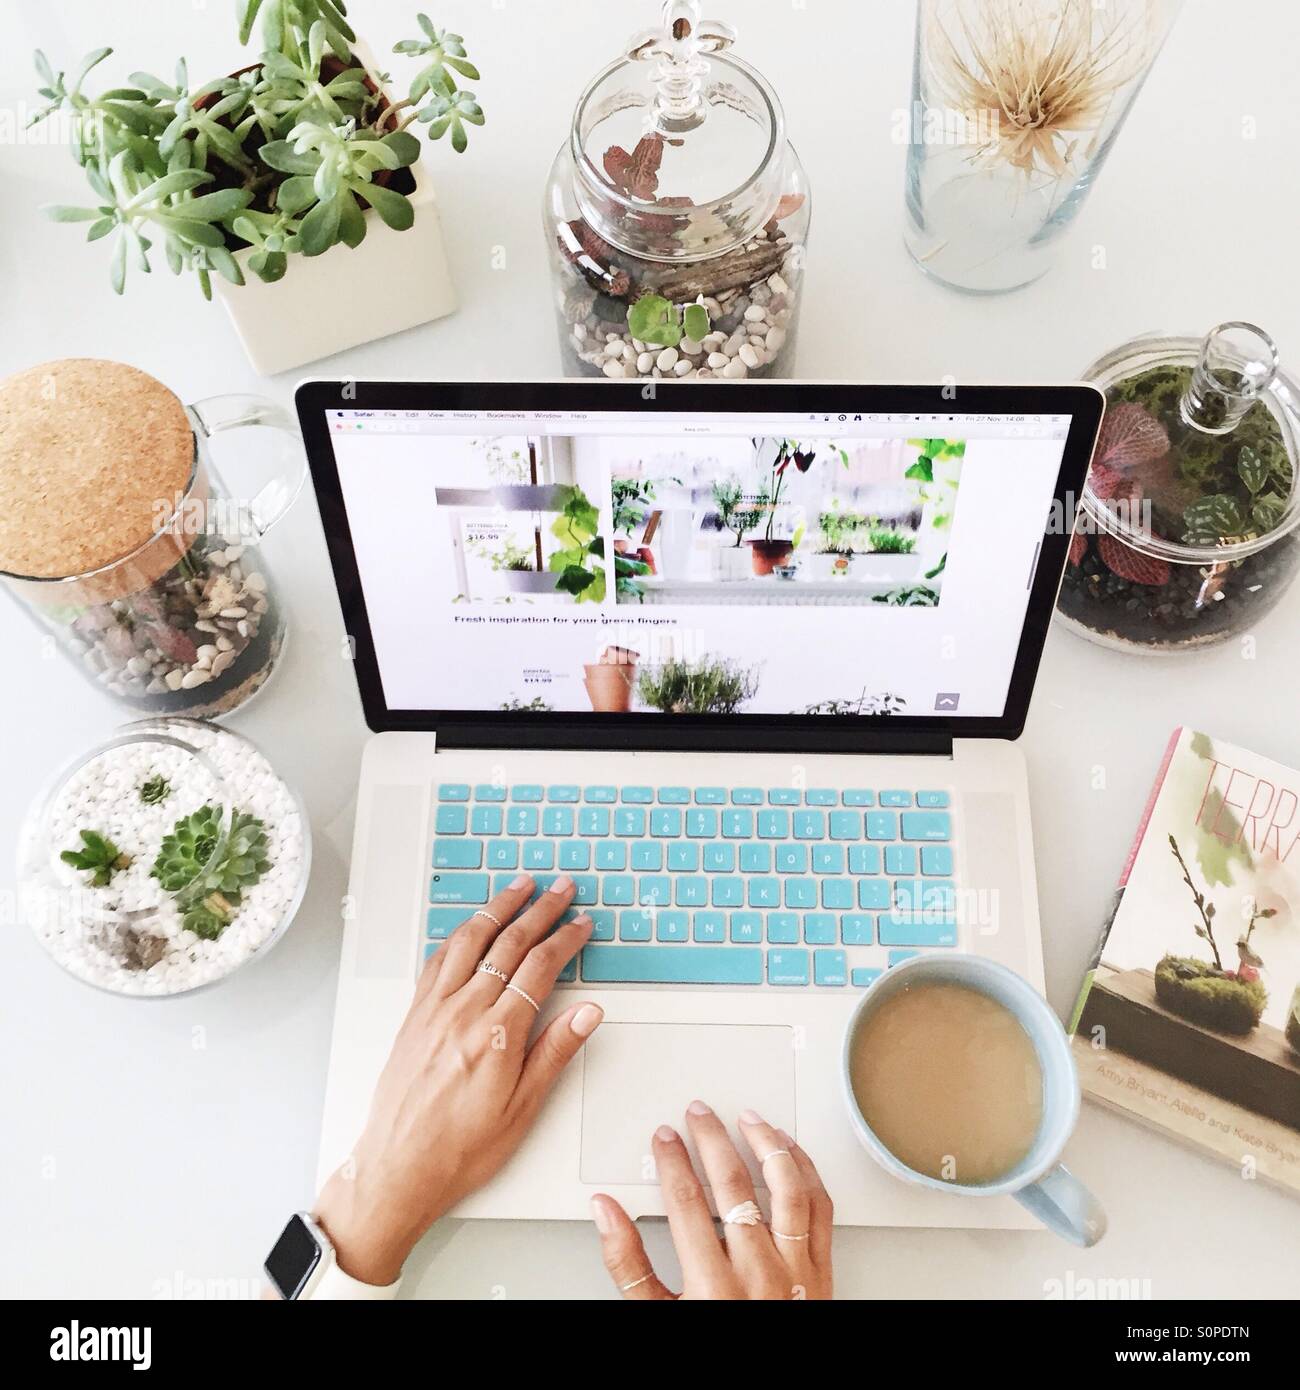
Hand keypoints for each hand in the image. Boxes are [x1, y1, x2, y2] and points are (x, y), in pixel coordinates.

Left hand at [313, 873, 600, 1284]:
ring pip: (470, 940)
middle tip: (560, 889)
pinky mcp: (414, 1015)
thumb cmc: (459, 1148)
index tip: (581, 924)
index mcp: (497, 1033)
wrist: (398, 1168)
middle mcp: (463, 1011)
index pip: (540, 968)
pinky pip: (437, 959)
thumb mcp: (522, 1108)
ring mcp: (434, 1009)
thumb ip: (555, 1052)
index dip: (565, 939)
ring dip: (497, 908)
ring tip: (518, 888)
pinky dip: (458, 933)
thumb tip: (588, 1012)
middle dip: (539, 910)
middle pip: (509, 943)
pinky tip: (468, 926)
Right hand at [591, 1103, 832, 1299]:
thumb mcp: (658, 1319)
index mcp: (712, 1286)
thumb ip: (629, 1264)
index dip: (671, 1160)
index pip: (686, 1200)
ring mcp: (796, 1269)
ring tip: (748, 1119)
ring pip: (786, 1187)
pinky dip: (806, 1171)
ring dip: (766, 1144)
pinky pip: (820, 1208)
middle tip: (698, 1114)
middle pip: (734, 1184)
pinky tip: (790, 1152)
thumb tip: (605, 1212)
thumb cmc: (713, 1349)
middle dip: (711, 1139)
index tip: (664, 1137)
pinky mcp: (823, 1270)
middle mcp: (758, 1273)